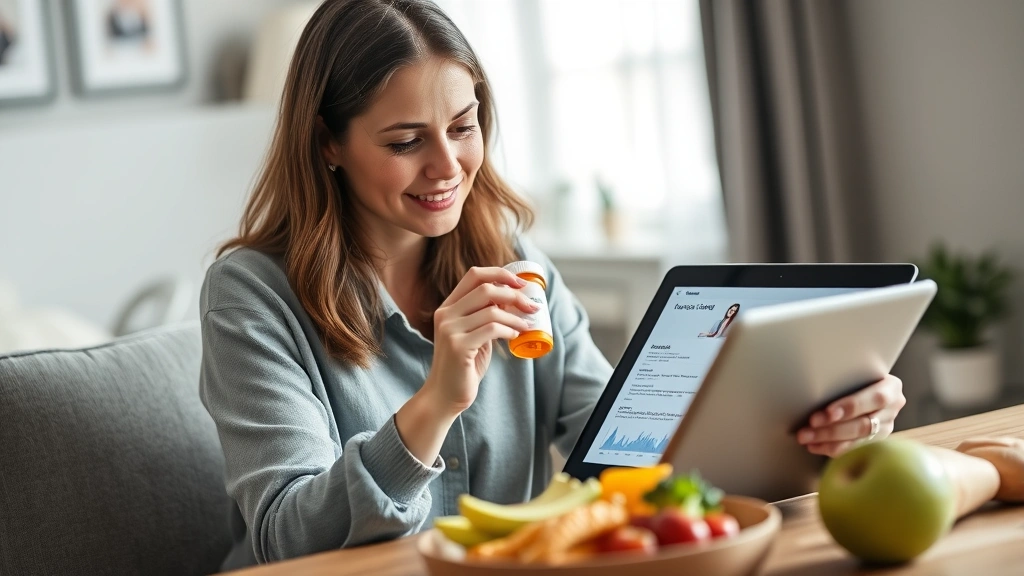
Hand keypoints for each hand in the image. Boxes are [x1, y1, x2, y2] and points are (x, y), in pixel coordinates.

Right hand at [422, 266, 537, 414]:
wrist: (445, 395)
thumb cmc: (464, 365)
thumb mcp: (473, 334)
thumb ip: (484, 316)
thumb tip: (514, 299)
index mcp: (448, 307)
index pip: (474, 275)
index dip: (500, 274)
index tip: (521, 284)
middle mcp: (445, 314)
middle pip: (486, 289)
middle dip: (515, 295)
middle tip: (532, 306)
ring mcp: (450, 330)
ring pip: (492, 311)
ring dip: (515, 317)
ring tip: (526, 326)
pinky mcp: (458, 347)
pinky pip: (491, 329)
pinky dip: (509, 330)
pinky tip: (515, 336)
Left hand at [796, 374, 905, 456]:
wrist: (865, 385)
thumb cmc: (856, 374)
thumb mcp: (856, 372)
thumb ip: (846, 379)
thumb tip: (815, 385)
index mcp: (891, 387)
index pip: (875, 399)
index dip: (851, 407)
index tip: (829, 412)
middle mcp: (892, 409)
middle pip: (864, 423)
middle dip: (833, 427)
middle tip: (810, 426)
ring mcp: (885, 427)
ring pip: (857, 438)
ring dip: (828, 440)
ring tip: (806, 438)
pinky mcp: (876, 440)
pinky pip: (852, 449)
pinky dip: (830, 447)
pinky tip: (813, 445)